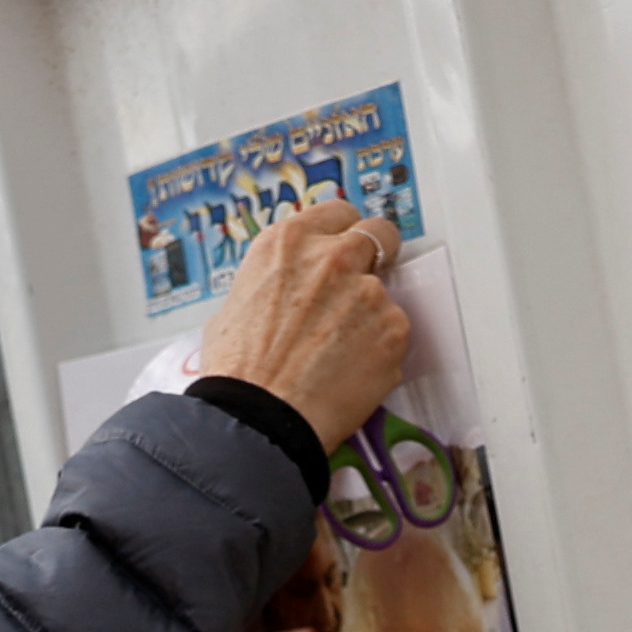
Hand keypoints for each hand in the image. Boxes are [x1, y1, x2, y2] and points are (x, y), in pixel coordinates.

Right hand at [187, 196, 410, 450]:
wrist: (260, 419)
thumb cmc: (239, 373)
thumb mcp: (236, 304)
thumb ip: (275, 282)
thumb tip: (284, 291)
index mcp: (289, 242)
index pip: (339, 212)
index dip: (344, 233)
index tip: (346, 247)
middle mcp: (333, 256)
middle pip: (379, 232)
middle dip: (377, 255)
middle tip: (361, 288)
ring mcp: (368, 291)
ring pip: (383, 294)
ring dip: (370, 317)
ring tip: (339, 355)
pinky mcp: (394, 328)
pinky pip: (394, 334)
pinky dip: (380, 352)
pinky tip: (350, 373)